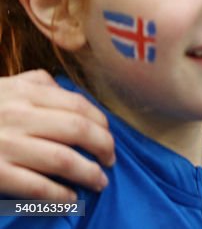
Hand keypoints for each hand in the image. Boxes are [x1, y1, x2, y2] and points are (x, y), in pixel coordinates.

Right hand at [0, 70, 114, 199]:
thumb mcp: (4, 86)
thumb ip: (35, 83)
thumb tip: (65, 90)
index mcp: (25, 92)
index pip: (78, 106)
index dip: (101, 123)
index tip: (109, 136)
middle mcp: (19, 115)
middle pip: (78, 131)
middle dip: (103, 147)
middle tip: (110, 160)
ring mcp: (6, 145)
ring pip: (63, 159)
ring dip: (89, 173)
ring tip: (99, 181)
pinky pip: (35, 185)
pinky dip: (59, 194)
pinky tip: (71, 198)